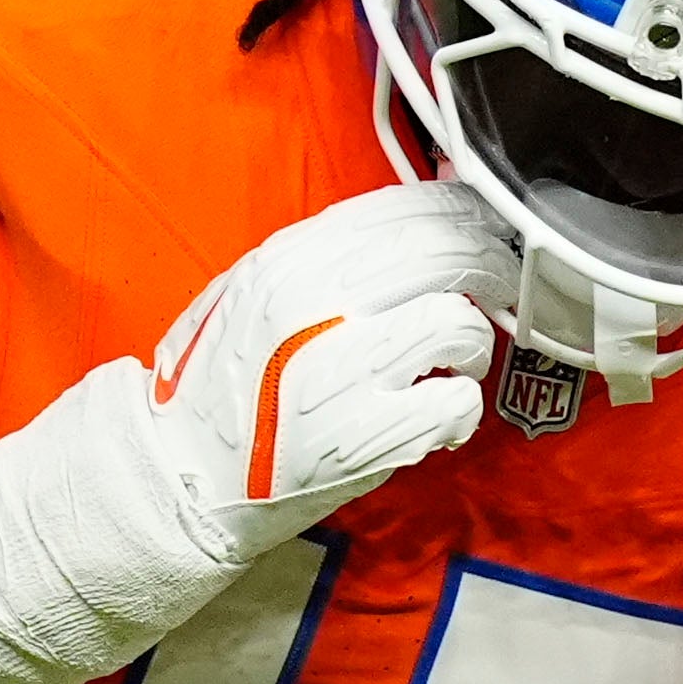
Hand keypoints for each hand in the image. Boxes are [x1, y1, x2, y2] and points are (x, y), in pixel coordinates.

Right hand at [146, 181, 517, 559]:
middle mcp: (318, 303)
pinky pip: (456, 402)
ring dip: (474, 344)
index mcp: (292, 260)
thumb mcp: (258, 291)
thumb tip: (423, 218)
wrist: (182, 475)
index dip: (465, 213)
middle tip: (499, 289)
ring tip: (454, 365)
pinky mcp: (365, 434)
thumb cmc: (224, 385)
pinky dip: (461, 410)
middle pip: (446, 252)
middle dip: (491, 267)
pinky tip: (439, 417)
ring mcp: (342, 369)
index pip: (406, 208)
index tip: (486, 226)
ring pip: (459, 322)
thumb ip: (334, 255)